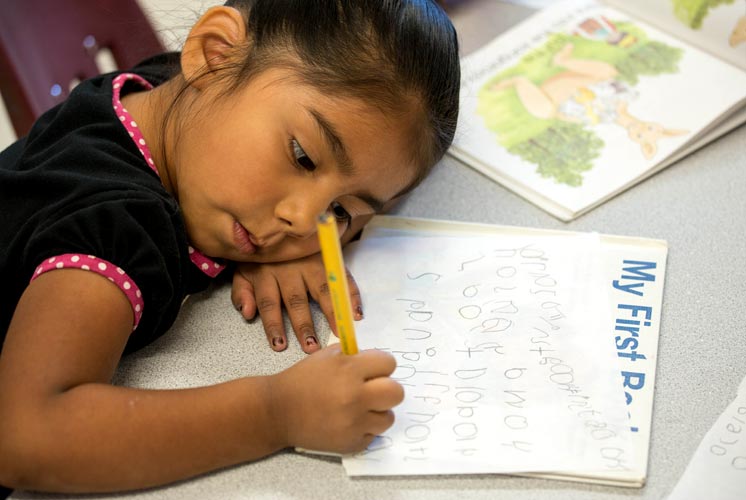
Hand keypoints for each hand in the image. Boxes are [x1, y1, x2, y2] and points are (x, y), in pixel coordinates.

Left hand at [231, 253, 362, 353]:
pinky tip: (356, 313)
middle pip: (296, 300)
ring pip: (322, 290)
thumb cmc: (262, 255)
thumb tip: (247, 313)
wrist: (283, 220)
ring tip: (339, 332)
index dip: (273, 325)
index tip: (279, 345)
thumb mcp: (243, 269)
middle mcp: (289, 269)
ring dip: (331, 312)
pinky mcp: (329, 258)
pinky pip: (343, 278)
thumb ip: (241, 292)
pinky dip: (352, 295)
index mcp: (266, 273)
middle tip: (311, 346)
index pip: (268, 303)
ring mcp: (311, 263)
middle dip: (304, 325)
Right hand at [267, 344, 403, 452]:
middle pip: (397, 392)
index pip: (389, 364)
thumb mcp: (327, 356)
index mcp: (350, 369)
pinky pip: (373, 435)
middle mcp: (355, 396)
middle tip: (373, 390)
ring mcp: (354, 423)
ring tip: (359, 408)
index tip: (372, 371)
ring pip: (388, 417)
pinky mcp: (351, 443)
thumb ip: (355, 356)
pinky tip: (347, 422)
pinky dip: (364, 429)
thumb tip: (380, 363)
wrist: (278, 411)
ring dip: (377, 412)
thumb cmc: (303, 380)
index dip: (381, 366)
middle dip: (387, 389)